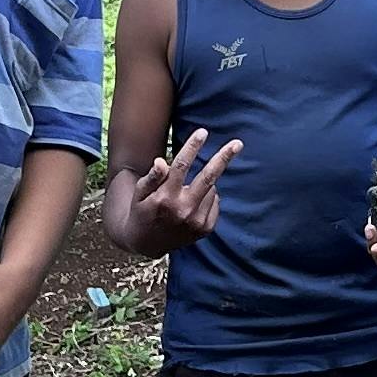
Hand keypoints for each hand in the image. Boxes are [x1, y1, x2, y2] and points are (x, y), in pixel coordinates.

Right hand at [125, 132, 240, 255]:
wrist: (146, 244)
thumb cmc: (141, 211)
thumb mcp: (139, 194)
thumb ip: (151, 178)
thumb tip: (161, 162)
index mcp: (165, 198)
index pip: (181, 166)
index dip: (193, 147)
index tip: (203, 132)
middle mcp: (183, 210)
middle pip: (208, 177)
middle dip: (223, 158)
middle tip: (238, 143)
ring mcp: (196, 222)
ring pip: (211, 189)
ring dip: (205, 183)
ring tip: (188, 192)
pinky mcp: (205, 229)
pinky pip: (215, 202)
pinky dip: (209, 197)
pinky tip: (194, 203)